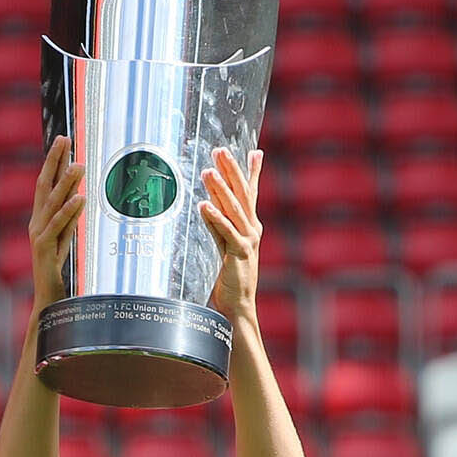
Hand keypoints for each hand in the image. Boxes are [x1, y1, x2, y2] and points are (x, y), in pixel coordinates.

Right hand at [26, 136, 82, 310]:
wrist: (46, 300)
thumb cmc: (56, 270)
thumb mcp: (63, 238)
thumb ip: (68, 218)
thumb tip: (77, 194)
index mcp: (39, 219)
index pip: (45, 183)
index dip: (53, 161)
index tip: (63, 139)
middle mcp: (36, 223)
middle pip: (43, 186)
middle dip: (54, 161)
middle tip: (65, 139)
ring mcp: (38, 236)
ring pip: (52, 203)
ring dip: (65, 183)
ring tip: (78, 165)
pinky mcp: (44, 250)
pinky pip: (58, 227)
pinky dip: (69, 212)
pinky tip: (80, 198)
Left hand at [197, 146, 264, 320]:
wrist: (238, 306)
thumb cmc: (229, 277)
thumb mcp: (223, 243)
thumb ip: (218, 222)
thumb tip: (209, 201)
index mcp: (249, 225)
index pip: (249, 192)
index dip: (247, 170)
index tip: (248, 150)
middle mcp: (252, 229)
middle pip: (241, 193)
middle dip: (231, 170)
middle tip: (219, 151)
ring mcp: (248, 240)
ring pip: (234, 208)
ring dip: (221, 188)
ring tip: (208, 171)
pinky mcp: (240, 253)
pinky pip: (226, 231)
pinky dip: (215, 217)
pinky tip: (204, 204)